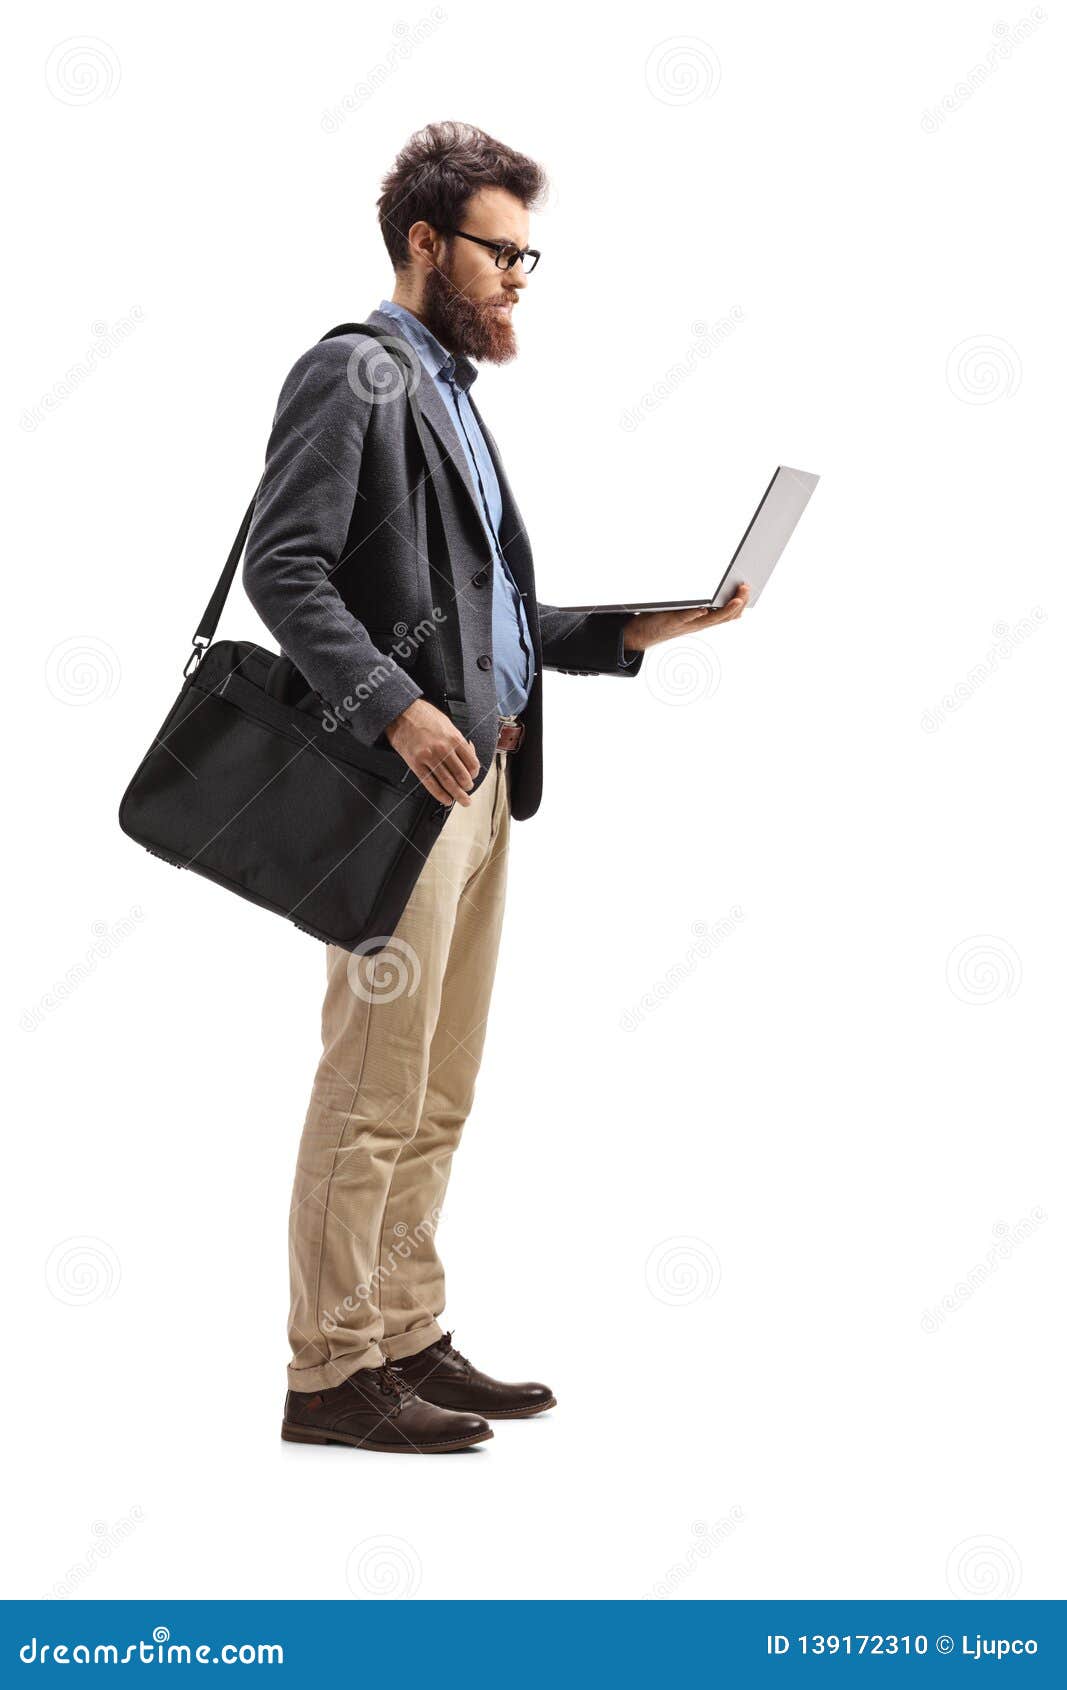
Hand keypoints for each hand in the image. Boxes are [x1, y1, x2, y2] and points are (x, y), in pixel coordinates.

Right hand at [385, 698, 479, 805]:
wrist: (402, 712)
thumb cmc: (424, 716)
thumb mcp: (448, 723)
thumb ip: (459, 740)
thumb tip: (469, 754)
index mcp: (454, 738)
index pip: (471, 762)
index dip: (474, 774)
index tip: (472, 777)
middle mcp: (444, 749)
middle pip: (461, 775)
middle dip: (467, 787)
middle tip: (468, 792)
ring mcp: (429, 757)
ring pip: (447, 782)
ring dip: (457, 794)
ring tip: (462, 800)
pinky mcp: (416, 763)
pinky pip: (430, 783)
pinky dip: (440, 794)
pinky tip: (445, 799)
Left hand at [622, 583, 750, 652]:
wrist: (644, 633)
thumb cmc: (665, 617)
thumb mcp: (685, 610)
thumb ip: (698, 601)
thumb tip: (709, 584)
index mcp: (704, 619)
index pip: (728, 614)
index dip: (741, 603)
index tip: (748, 588)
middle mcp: (699, 623)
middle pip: (725, 616)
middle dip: (739, 602)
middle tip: (746, 588)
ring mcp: (688, 624)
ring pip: (711, 618)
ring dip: (724, 609)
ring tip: (734, 599)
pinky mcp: (673, 622)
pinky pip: (686, 618)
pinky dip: (695, 614)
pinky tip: (703, 608)